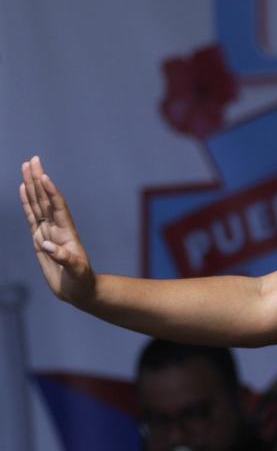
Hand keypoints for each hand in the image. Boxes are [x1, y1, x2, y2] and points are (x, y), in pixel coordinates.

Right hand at [19, 155, 95, 304]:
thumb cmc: (81, 281)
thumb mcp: (75, 271)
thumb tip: (47, 246)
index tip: (44, 176)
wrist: (79, 290)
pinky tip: (23, 189)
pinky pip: (31, 217)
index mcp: (67, 232)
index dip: (51, 192)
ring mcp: (48, 231)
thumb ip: (64, 258)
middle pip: (45, 199)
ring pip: (37, 204)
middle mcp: (57, 227)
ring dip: (31, 186)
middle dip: (39, 179)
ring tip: (26, 167)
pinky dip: (26, 203)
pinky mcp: (40, 239)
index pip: (58, 207)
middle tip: (33, 160)